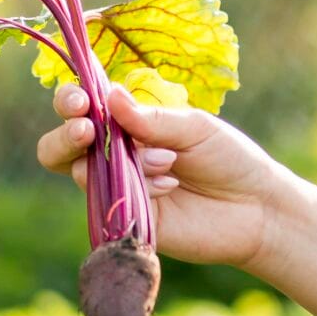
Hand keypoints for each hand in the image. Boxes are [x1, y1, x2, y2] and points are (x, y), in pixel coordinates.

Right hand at [34, 80, 288, 270]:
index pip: (82, 110)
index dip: (71, 102)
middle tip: (87, 129)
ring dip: (123, 160)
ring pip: (81, 172)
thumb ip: (151, 118)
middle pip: (60, 148)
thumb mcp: (194, 127)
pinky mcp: (127, 220)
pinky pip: (111, 199)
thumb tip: (109, 95)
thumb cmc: (228, 159)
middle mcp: (115, 157)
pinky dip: (141, 185)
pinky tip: (173, 185)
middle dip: (65, 135)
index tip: (81, 101)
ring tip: (167, 161)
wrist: (256, 208)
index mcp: (128, 125)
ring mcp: (117, 190)